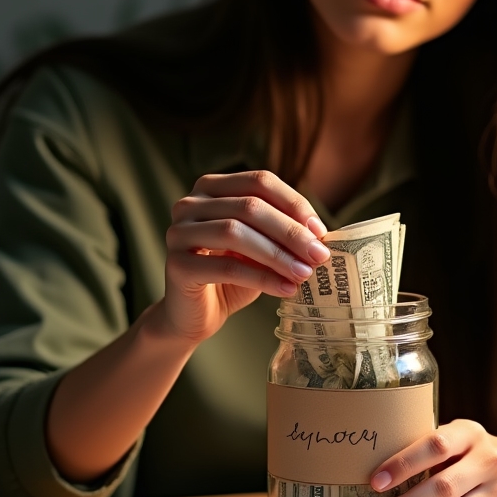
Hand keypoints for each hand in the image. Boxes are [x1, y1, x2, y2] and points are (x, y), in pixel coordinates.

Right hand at [153, 170, 330, 343]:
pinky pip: (226, 267)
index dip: (294, 203)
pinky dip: (262, 278)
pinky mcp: (176, 264)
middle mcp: (190, 203)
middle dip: (290, 232)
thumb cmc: (232, 276)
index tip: (320, 231)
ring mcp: (178, 231)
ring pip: (236, 233)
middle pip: (250, 206)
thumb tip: (319, 232)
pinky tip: (285, 289)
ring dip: (278, 255)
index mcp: (212, 187)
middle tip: (319, 255)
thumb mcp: (260, 246)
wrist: (195, 314)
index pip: (259, 181)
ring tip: (304, 273)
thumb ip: (281, 232)